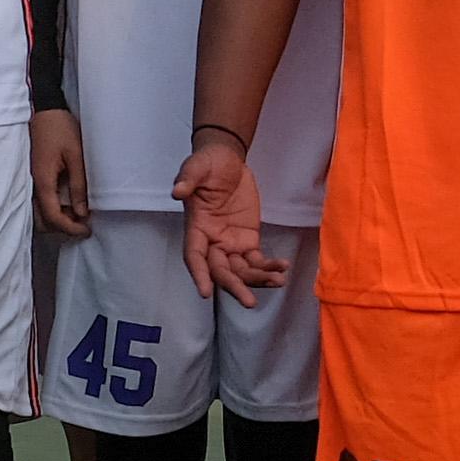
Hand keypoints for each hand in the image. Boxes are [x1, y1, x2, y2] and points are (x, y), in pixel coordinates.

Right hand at [29, 107, 91, 237]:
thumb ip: (78, 185)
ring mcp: (32, 181)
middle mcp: (33, 185)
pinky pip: (41, 200)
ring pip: (40, 212)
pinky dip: (54, 208)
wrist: (44, 109)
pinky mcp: (35, 176)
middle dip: (63, 227)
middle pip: (43, 220)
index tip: (86, 230)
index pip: (53, 217)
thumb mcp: (76, 155)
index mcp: (42, 181)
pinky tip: (69, 202)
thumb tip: (82, 212)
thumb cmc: (60, 128)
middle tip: (84, 225)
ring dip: (58, 218)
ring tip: (79, 214)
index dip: (70, 228)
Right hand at [176, 137, 273, 303]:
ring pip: (241, 270)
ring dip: (257, 279)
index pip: (195, 256)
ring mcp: (230, 243)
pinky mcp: (248, 240)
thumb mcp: (196, 167)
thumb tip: (177, 191)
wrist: (228, 159)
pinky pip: (257, 260)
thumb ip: (188, 179)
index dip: (199, 275)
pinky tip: (282, 269)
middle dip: (234, 287)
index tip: (205, 293)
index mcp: (196, 227)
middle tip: (249, 301)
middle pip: (221, 271)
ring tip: (278, 281)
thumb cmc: (208, 163)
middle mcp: (212, 241)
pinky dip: (268, 267)